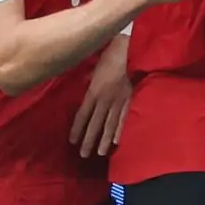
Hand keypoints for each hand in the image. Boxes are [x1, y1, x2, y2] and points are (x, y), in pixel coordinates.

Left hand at [70, 35, 130, 157]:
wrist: (132, 50)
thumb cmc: (112, 53)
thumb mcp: (95, 66)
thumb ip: (91, 80)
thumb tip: (87, 88)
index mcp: (94, 90)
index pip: (82, 114)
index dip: (77, 128)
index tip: (72, 141)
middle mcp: (105, 99)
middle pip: (95, 123)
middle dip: (88, 140)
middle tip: (83, 154)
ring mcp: (119, 101)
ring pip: (110, 124)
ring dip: (104, 140)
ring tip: (100, 153)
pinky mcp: (132, 100)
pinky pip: (125, 118)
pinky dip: (121, 130)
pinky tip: (118, 141)